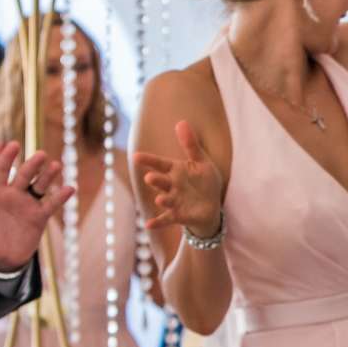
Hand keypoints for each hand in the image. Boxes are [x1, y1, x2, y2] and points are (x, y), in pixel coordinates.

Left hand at [0, 141, 71, 269]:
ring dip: (47, 176)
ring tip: (55, 166)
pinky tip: (70, 188)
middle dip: (31, 164)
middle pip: (23, 175)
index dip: (5, 157)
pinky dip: (60, 197)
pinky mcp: (39, 216)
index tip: (11, 145)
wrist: (0, 260)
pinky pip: (51, 204)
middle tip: (39, 155)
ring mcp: (27, 204)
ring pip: (39, 185)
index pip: (0, 171)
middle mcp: (13, 195)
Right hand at [133, 121, 227, 238]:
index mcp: (176, 171)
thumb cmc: (204, 181)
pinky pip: (167, 219)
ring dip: (162, 200)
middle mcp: (172, 186)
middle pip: (162, 182)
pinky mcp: (180, 216)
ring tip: (160, 199)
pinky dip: (158, 222)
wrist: (211, 206)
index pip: (160, 163)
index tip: (136, 156)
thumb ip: (191, 145)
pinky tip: (148, 224)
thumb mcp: (201, 162)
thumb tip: (181, 122)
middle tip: (150, 178)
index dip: (149, 161)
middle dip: (156, 181)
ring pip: (166, 200)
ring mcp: (175, 201)